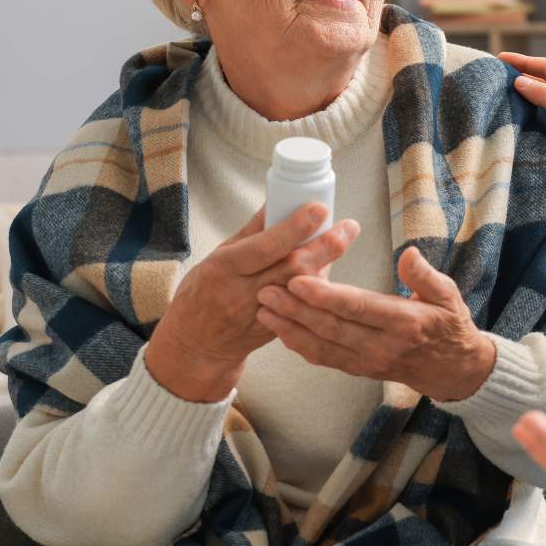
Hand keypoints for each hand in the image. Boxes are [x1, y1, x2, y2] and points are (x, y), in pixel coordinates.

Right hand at [147, 205, 357, 402]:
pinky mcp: (276, 331)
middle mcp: (245, 293)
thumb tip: (276, 200)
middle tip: (349, 227)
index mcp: (226, 269)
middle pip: (292, 269)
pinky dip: (319, 287)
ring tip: (343, 238)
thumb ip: (251, 232)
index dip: (294, 228)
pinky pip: (303, 308)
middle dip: (325, 246)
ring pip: (303, 290)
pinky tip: (328, 269)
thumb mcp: (217, 257)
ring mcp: (262, 315)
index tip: (318, 209)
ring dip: (327, 264)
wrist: (196, 345)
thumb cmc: (204, 293)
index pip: (266, 247)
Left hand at [255, 245, 497, 401]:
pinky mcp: (358, 369)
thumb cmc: (448, 325)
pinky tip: (279, 329)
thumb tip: (408, 254)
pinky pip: (324, 358)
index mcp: (404, 323)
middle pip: (333, 328)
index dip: (327, 296)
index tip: (300, 280)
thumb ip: (425, 275)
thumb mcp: (448, 295)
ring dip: (290, 328)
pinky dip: (299, 345)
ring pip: (323, 345)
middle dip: (296, 309)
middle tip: (268, 289)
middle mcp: (383, 346)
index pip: (359, 308)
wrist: (452, 369)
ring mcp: (368, 362)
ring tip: (263, 308)